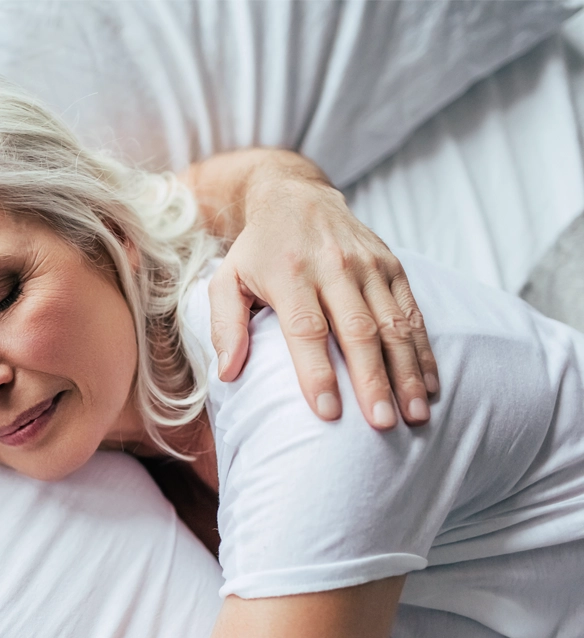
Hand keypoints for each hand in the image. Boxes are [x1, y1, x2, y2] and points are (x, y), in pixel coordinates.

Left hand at [207, 155, 437, 428]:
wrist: (296, 196)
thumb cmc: (258, 251)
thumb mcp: (226, 279)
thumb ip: (224, 326)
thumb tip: (228, 373)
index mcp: (290, 273)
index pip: (306, 329)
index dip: (317, 372)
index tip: (328, 413)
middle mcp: (334, 267)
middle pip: (357, 331)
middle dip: (372, 380)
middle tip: (381, 424)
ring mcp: (369, 266)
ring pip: (393, 324)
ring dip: (407, 372)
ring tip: (415, 415)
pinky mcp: (392, 266)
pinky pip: (412, 313)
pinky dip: (424, 351)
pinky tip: (431, 385)